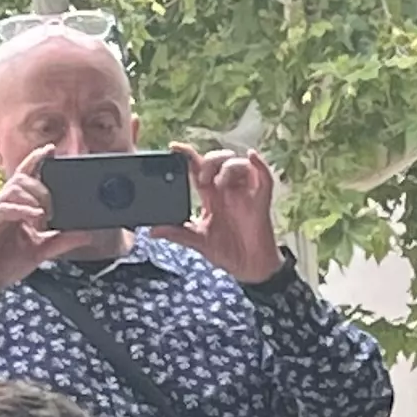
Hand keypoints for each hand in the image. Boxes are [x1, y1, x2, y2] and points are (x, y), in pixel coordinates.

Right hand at [0, 150, 97, 292]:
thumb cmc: (6, 262)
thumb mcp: (40, 251)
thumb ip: (61, 240)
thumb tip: (86, 234)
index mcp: (16, 206)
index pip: (25, 176)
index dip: (36, 160)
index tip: (51, 150)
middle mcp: (4, 204)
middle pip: (23, 180)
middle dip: (43, 189)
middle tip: (54, 209)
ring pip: (14, 189)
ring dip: (33, 198)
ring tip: (44, 216)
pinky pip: (4, 209)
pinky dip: (21, 210)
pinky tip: (35, 216)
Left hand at [170, 147, 284, 283]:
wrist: (250, 268)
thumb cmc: (227, 252)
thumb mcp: (198, 242)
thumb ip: (178, 234)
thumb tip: (152, 231)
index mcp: (211, 197)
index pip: (198, 169)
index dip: (188, 155)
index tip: (174, 148)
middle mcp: (228, 191)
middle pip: (218, 161)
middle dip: (209, 162)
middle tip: (201, 178)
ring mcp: (245, 193)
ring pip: (239, 164)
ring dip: (228, 167)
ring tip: (220, 183)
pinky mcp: (261, 200)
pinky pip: (264, 176)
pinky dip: (260, 164)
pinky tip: (251, 156)